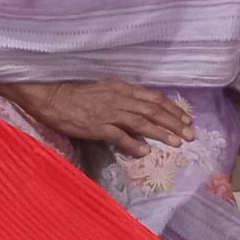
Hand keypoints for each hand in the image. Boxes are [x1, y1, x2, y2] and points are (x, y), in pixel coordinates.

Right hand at [3, 81, 192, 158]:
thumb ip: (121, 97)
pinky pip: (119, 136)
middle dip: (174, 122)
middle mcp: (119, 98)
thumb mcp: (102, 89)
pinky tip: (145, 152)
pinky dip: (134, 144)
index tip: (186, 119)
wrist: (49, 94)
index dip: (172, 108)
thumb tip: (138, 110)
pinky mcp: (96, 126)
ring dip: (161, 133)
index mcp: (121, 87)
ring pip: (142, 123)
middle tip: (190, 135)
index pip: (153, 97)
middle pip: (153, 110)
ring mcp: (108, 112)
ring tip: (176, 143)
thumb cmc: (73, 91)